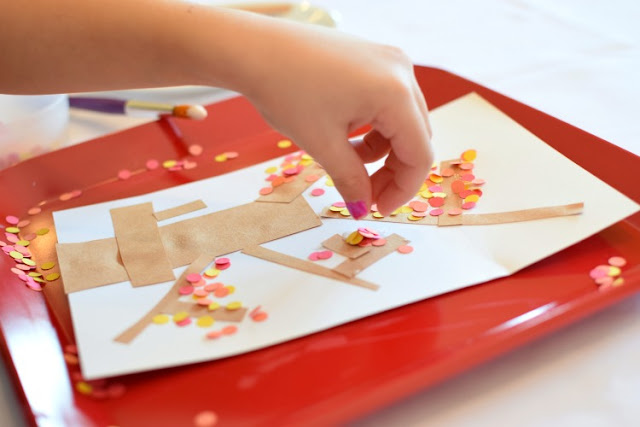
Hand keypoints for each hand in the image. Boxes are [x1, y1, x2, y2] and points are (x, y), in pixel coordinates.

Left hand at [239, 20, 432, 216]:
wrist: (254, 48)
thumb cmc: (285, 88)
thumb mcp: (321, 144)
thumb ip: (351, 180)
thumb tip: (363, 208)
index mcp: (395, 93)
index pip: (420, 155)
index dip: (402, 190)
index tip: (378, 210)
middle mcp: (402, 72)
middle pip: (415, 138)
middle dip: (392, 173)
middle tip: (365, 196)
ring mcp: (389, 63)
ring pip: (402, 122)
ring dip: (382, 152)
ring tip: (348, 166)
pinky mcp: (374, 60)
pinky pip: (388, 104)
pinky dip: (373, 129)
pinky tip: (347, 140)